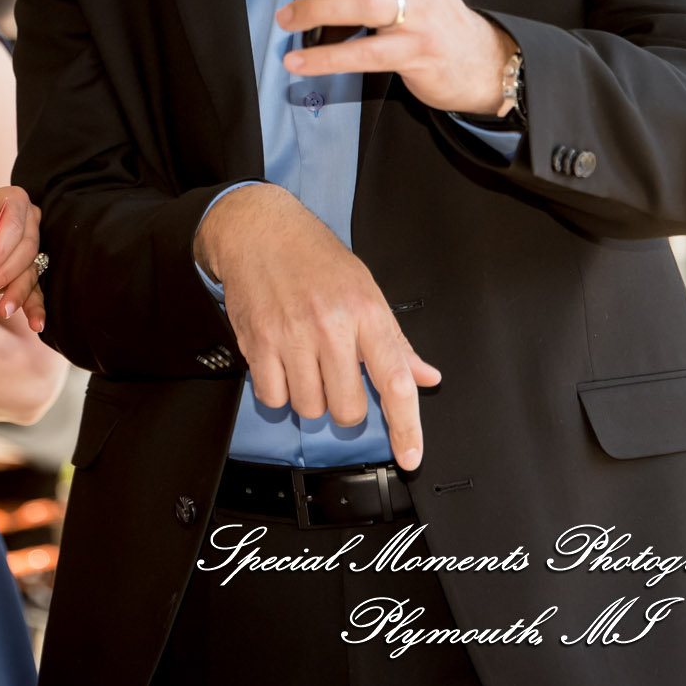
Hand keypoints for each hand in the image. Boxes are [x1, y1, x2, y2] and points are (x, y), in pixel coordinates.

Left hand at [0, 186, 44, 330]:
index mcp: (9, 201)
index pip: (14, 225)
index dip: (1, 249)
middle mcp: (24, 223)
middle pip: (26, 251)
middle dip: (5, 273)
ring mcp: (24, 249)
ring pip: (30, 273)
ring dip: (17, 293)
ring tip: (2, 310)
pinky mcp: (19, 274)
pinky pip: (32, 290)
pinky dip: (34, 307)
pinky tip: (36, 323)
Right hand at [195, 184, 439, 470]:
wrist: (259, 230)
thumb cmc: (314, 257)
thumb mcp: (366, 288)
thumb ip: (395, 340)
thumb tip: (426, 376)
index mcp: (366, 312)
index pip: (396, 381)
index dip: (406, 427)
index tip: (410, 455)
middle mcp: (331, 326)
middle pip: (348, 408)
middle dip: (345, 404)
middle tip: (336, 376)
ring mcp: (292, 335)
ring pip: (309, 408)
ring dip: (310, 397)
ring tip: (305, 363)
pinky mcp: (258, 342)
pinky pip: (273, 398)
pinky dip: (278, 391)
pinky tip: (281, 365)